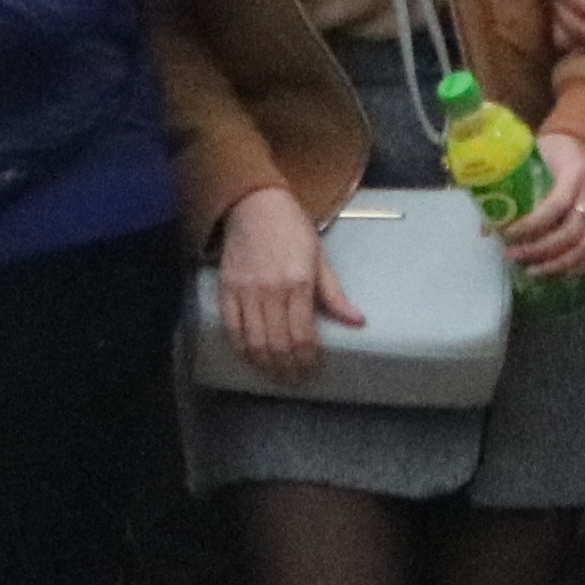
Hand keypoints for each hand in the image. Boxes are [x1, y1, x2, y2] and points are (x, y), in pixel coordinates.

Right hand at [210, 186, 355, 383]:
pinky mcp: (226, 292)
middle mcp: (271, 292)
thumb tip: (357, 322)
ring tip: (277, 374)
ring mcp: (246, 293)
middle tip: (296, 379)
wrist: (255, 205)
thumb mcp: (320, 258)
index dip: (308, 359)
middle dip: (289, 368)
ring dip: (266, 365)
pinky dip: (242, 351)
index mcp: (298, 283)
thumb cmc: (293, 230)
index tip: (313, 368)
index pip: (303, 335)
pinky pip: (232, 331)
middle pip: (278, 345)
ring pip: (254, 344)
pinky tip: (253, 358)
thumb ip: (334, 294)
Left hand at [499, 129, 584, 282]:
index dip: (532, 224)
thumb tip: (486, 227)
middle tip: (512, 255)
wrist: (579, 148)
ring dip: (556, 264)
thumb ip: (510, 186)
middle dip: (539, 249)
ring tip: (530, 270)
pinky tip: (556, 272)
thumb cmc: (549, 153)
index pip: (557, 203)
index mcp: (573, 172)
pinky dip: (578, 266)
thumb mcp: (529, 158)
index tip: (508, 234)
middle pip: (571, 231)